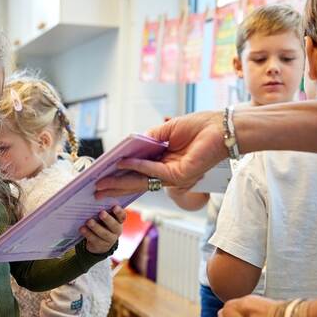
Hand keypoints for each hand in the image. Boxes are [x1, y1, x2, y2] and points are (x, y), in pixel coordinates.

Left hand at [80, 206, 125, 253]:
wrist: (99, 243)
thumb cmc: (101, 224)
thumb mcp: (104, 218)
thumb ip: (102, 210)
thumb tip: (94, 198)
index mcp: (118, 221)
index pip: (122, 216)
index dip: (119, 212)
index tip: (114, 207)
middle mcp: (116, 231)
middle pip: (114, 225)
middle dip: (107, 219)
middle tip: (101, 213)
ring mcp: (109, 240)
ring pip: (104, 234)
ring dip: (96, 227)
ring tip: (89, 221)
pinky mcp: (101, 246)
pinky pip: (95, 240)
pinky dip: (88, 234)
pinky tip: (82, 229)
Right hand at [95, 111, 226, 198]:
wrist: (221, 128)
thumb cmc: (200, 127)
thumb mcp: (167, 130)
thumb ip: (148, 140)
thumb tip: (129, 146)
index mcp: (165, 162)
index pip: (138, 172)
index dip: (120, 174)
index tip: (103, 175)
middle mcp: (167, 172)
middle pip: (136, 182)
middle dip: (115, 186)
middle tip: (95, 190)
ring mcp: (173, 176)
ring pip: (141, 182)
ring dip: (120, 183)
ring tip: (101, 186)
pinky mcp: (180, 175)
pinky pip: (153, 172)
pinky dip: (137, 167)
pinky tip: (122, 165)